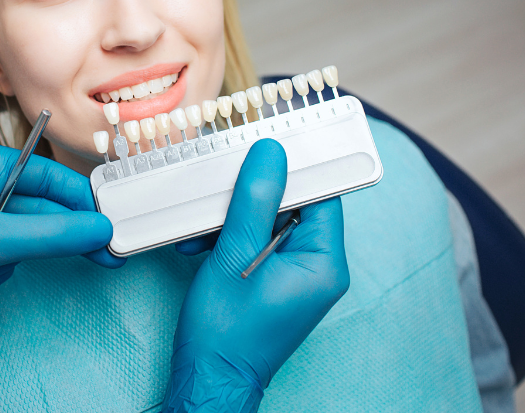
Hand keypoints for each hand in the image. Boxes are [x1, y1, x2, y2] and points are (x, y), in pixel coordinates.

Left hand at [0, 137, 116, 380]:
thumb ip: (50, 235)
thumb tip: (98, 229)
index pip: (46, 174)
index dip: (80, 199)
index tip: (109, 222)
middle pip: (40, 205)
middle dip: (61, 234)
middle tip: (104, 253)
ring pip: (25, 234)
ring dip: (18, 257)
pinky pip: (7, 253)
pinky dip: (0, 270)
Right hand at [163, 139, 348, 412]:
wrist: (208, 380)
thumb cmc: (224, 332)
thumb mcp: (235, 255)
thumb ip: (255, 200)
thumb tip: (271, 153)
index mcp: (324, 263)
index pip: (321, 194)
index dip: (294, 167)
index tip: (267, 145)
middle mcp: (318, 268)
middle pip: (293, 204)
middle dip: (250, 195)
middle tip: (220, 188)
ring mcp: (297, 276)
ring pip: (270, 221)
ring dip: (232, 217)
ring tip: (200, 229)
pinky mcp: (275, 280)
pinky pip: (258, 241)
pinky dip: (229, 237)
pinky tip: (200, 244)